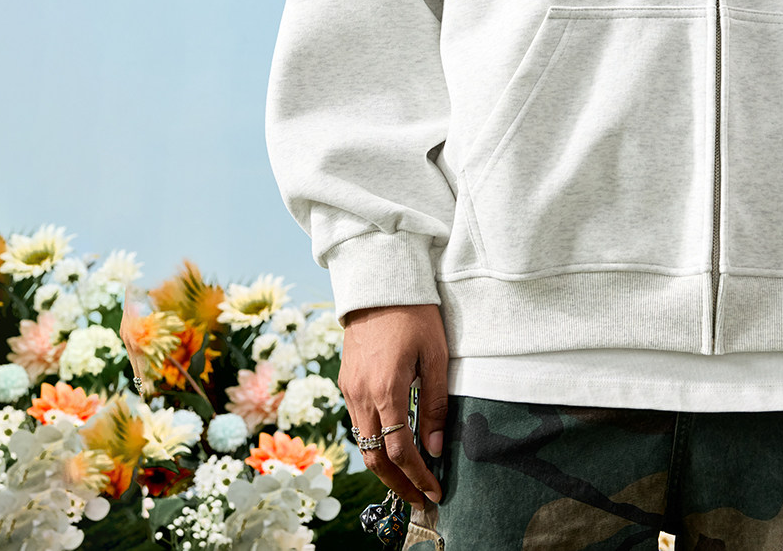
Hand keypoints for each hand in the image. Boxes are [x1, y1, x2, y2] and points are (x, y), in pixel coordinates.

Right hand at [340, 303, 448, 506]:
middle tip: (420, 500)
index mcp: (386, 389)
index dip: (417, 477)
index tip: (435, 493)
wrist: (379, 282)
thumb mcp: (436, 355)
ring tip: (410, 481)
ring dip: (385, 468)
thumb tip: (435, 448)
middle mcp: (361, 395)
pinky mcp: (346, 382)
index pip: (399, 450)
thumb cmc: (415, 314)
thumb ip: (436, 404)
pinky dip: (374, 443)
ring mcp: (349, 389)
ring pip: (363, 443)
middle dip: (398, 485)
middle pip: (374, 458)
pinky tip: (392, 447)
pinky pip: (358, 423)